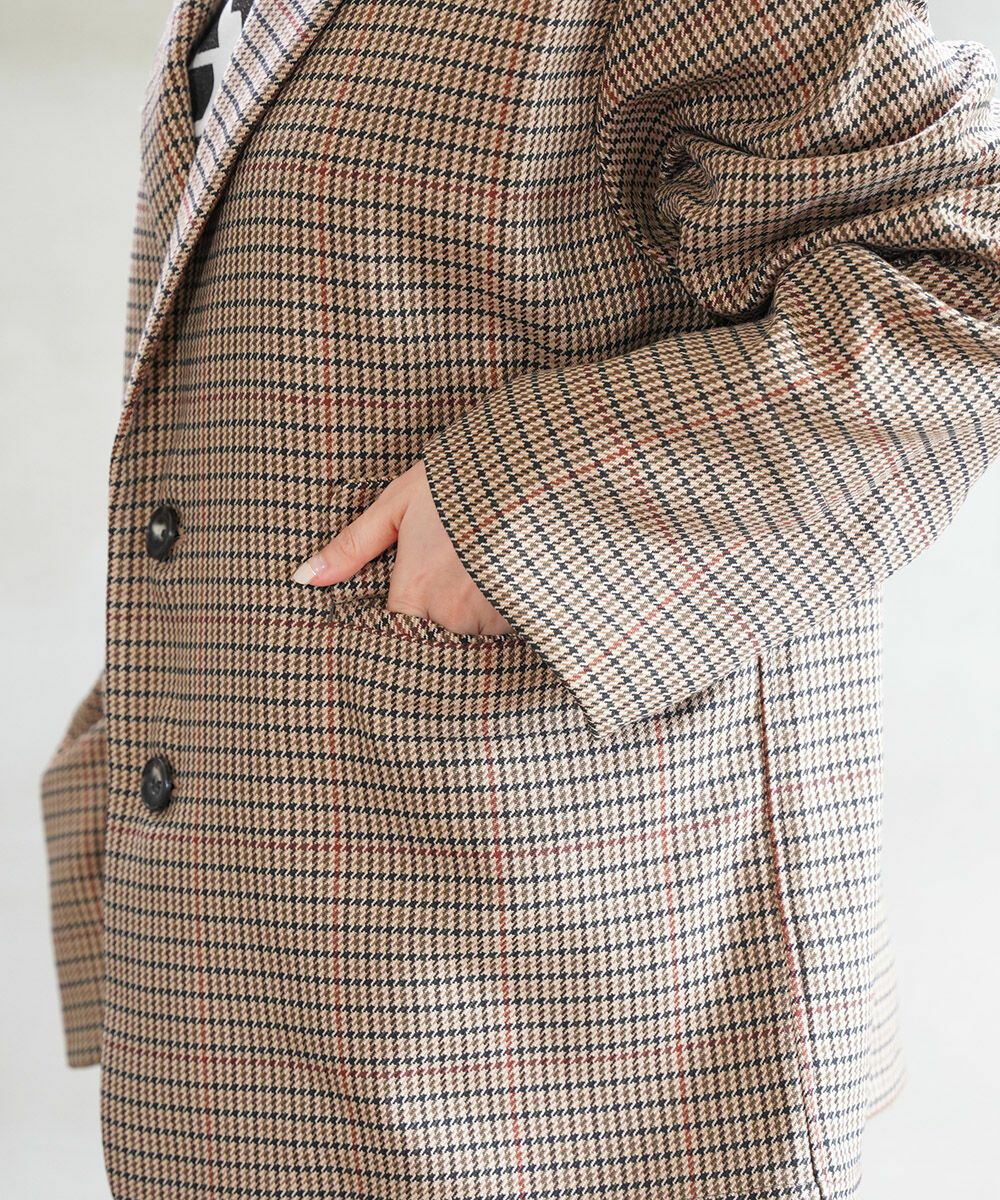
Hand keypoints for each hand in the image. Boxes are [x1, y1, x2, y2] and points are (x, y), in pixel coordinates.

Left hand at [291, 460, 512, 635]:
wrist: (537, 468)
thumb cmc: (460, 480)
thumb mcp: (399, 502)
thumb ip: (352, 546)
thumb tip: (304, 579)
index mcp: (415, 593)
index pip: (394, 631)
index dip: (397, 616)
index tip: (407, 595)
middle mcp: (452, 617)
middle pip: (435, 635)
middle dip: (439, 612)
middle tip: (450, 572)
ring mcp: (493, 621)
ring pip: (472, 633)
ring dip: (474, 611)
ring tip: (480, 568)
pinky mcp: (528, 617)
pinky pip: (508, 628)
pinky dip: (505, 608)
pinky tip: (507, 573)